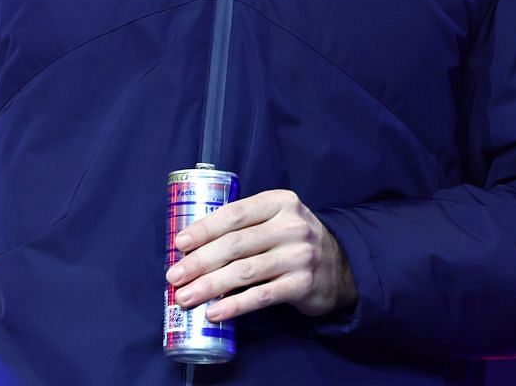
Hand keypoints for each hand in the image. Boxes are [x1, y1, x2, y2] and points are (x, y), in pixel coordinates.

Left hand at [163, 189, 356, 320]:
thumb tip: (191, 246)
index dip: (203, 229)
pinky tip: (214, 312)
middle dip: (199, 262)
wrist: (341, 268)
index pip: (234, 214)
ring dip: (209, 286)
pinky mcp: (303, 285)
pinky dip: (234, 305)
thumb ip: (244, 224)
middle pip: (235, 244)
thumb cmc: (292, 242)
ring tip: (185, 297)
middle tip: (174, 276)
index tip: (179, 244)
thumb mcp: (275, 220)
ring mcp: (299, 256)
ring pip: (244, 272)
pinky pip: (261, 297)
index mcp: (279, 202)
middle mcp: (291, 226)